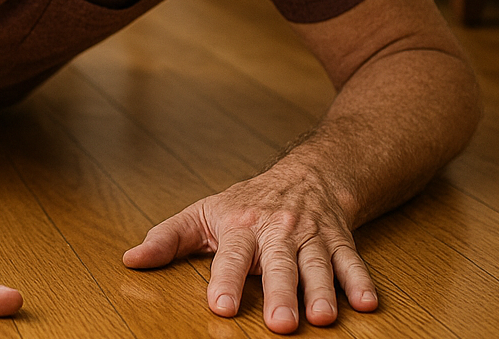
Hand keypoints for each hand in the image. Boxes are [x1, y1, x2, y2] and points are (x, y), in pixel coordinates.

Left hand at [122, 167, 377, 333]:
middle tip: (280, 324)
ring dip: (322, 292)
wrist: (307, 174)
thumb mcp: (202, 214)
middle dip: (280, 293)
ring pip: (318, 265)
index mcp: (240, 228)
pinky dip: (361, 282)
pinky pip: (353, 262)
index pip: (231, 256)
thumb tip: (131, 260)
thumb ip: (167, 239)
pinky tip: (367, 303)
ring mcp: (311, 237)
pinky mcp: (340, 242)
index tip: (221, 306)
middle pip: (279, 264)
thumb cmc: (247, 202)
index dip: (226, 280)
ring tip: (321, 319)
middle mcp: (277, 232)